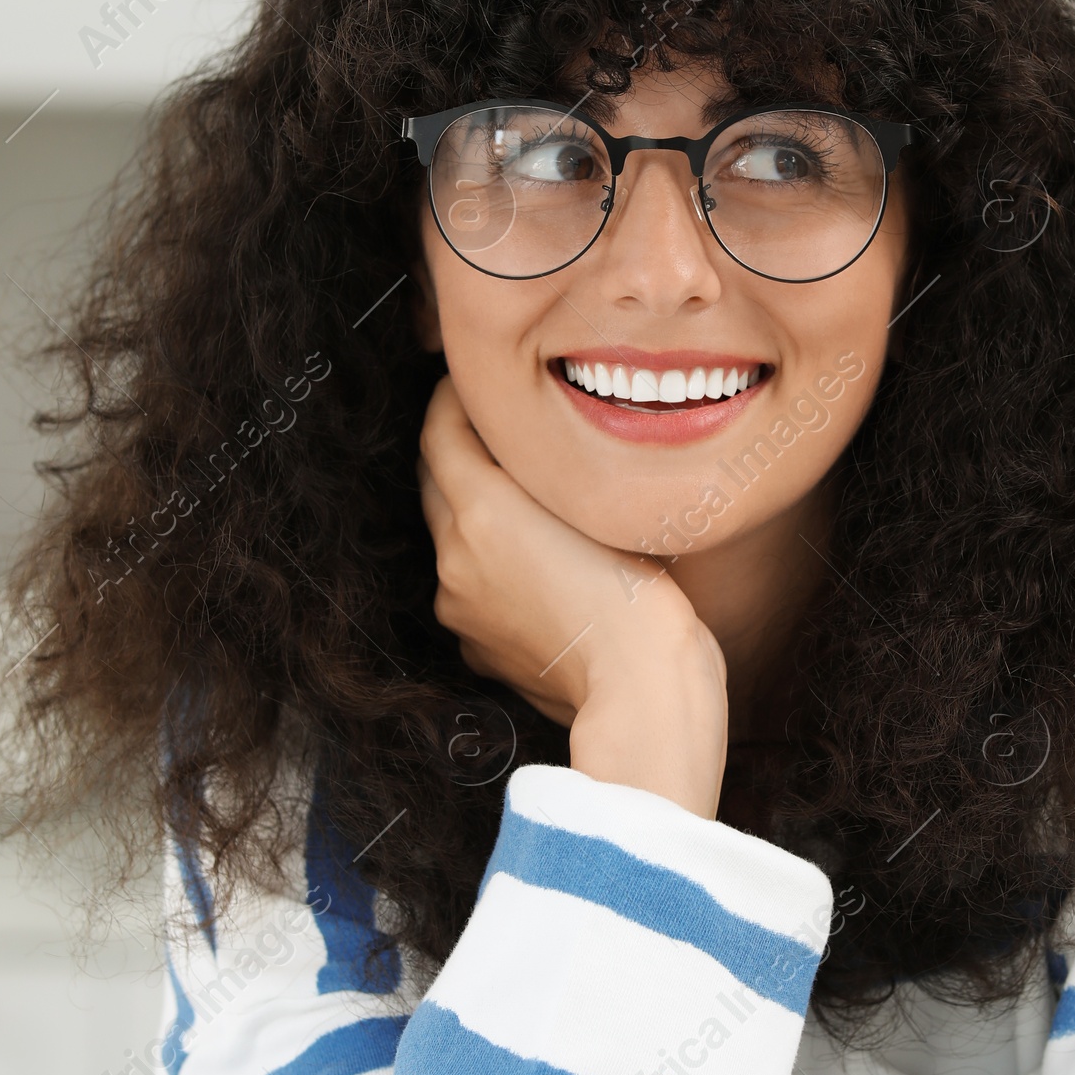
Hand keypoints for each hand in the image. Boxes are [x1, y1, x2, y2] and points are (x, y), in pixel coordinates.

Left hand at [419, 376, 728, 815]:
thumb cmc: (640, 596)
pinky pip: (468, 586)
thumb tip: (520, 437)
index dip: (452, 399)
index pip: (439, 430)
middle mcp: (453, 555)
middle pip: (433, 479)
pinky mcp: (474, 643)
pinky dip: (487, 565)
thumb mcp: (596, 505)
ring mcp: (458, 604)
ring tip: (524, 499)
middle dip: (457, 448)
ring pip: (450, 535)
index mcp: (480, 510)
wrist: (641, 692)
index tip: (472, 383)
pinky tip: (534, 566)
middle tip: (496, 428)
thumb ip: (544, 465)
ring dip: (473, 509)